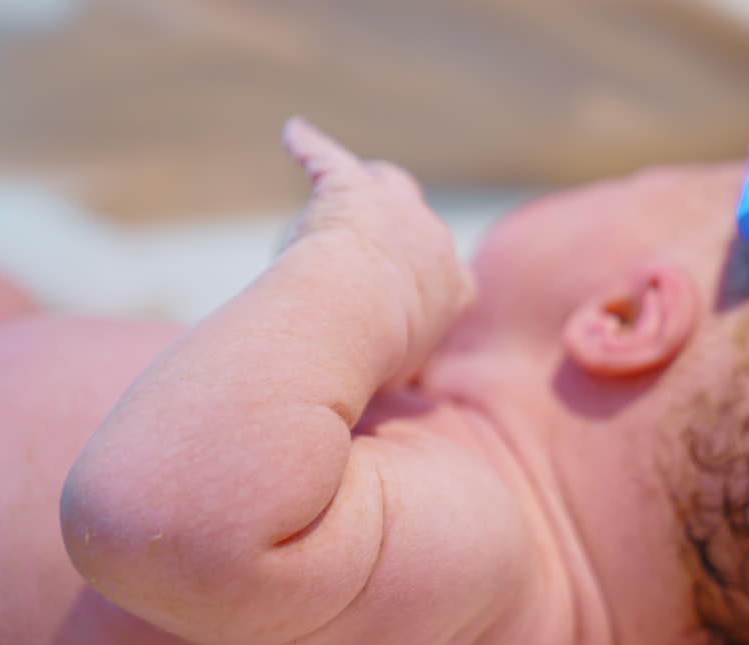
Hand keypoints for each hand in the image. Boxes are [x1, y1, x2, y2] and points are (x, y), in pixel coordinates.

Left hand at [282, 118, 474, 387]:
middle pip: (423, 228)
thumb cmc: (371, 361)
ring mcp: (396, 208)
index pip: (452, 282)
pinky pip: (324, 157)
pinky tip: (294, 134)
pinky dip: (308, 146)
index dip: (428, 290)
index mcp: (454, 290)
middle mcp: (434, 241)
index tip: (411, 307)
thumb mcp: (398, 380)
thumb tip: (383, 407)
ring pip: (390, 184)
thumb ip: (397, 379)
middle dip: (405, 235)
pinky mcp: (350, 185)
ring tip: (361, 179)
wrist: (354, 317)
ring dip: (375, 186)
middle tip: (383, 249)